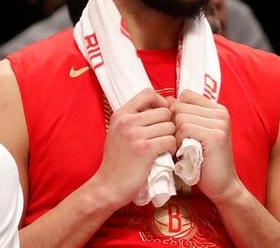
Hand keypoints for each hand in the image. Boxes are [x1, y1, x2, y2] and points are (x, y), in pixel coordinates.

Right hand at [90, 88, 176, 206]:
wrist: (108, 186)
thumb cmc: (117, 161)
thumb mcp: (120, 132)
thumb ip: (139, 118)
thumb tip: (168, 102)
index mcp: (120, 114)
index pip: (148, 93)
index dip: (162, 102)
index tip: (163, 116)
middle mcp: (127, 121)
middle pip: (164, 111)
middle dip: (169, 124)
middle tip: (164, 138)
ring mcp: (135, 134)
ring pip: (170, 127)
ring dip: (171, 138)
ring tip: (163, 148)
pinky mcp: (145, 149)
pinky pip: (170, 141)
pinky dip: (171, 149)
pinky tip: (163, 155)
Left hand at [173, 90, 239, 202]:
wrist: (222, 186)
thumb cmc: (204, 161)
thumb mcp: (193, 134)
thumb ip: (183, 115)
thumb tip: (166, 99)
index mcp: (217, 109)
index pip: (186, 95)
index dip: (175, 110)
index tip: (177, 129)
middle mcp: (221, 113)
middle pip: (180, 105)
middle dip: (173, 124)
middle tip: (180, 142)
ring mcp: (220, 123)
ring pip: (180, 116)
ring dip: (176, 134)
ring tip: (183, 148)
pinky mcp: (215, 135)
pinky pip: (185, 128)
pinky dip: (179, 141)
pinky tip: (185, 152)